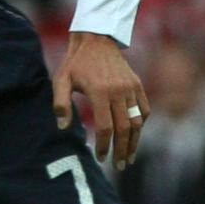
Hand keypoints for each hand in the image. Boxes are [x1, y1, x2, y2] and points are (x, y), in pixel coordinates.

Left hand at [54, 30, 145, 169]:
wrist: (96, 39)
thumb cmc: (75, 63)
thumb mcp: (61, 80)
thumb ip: (60, 103)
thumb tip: (62, 127)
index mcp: (100, 91)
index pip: (105, 127)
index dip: (104, 145)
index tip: (100, 158)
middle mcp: (119, 91)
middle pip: (124, 128)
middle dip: (122, 150)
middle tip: (119, 165)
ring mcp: (131, 87)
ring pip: (137, 121)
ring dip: (134, 141)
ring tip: (129, 157)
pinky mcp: (138, 84)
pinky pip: (144, 109)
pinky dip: (141, 124)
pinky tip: (135, 136)